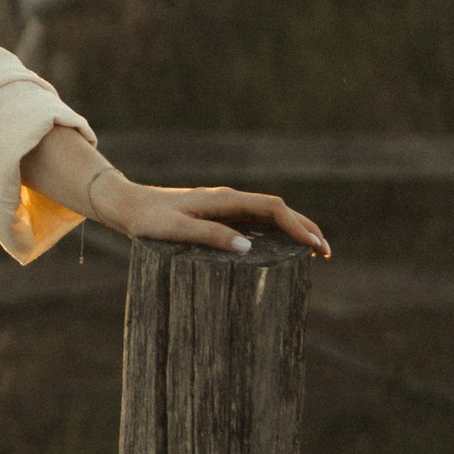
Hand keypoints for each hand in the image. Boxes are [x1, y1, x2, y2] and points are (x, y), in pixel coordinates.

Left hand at [99, 180, 329, 260]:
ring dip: (293, 229)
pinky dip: (275, 232)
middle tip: (325, 253)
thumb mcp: (177, 231)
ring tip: (312, 252)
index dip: (297, 226)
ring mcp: (225, 207)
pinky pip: (255, 222)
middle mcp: (230, 200)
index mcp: (225, 200)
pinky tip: (280, 248)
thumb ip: (210, 236)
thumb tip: (247, 248)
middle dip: (304, 228)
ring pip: (269, 215)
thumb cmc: (148, 220)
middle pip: (278, 209)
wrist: (127, 206)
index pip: (273, 208)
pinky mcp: (218, 215)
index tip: (314, 246)